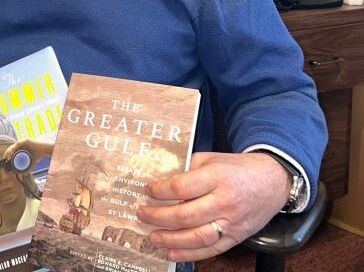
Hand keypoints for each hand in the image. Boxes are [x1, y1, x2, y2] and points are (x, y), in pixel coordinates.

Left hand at [2, 138, 53, 167]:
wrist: (45, 151)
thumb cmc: (39, 156)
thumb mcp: (31, 163)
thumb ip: (26, 169)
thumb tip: (21, 174)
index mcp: (21, 149)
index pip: (12, 151)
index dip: (7, 156)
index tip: (4, 162)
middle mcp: (21, 145)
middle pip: (11, 149)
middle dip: (6, 154)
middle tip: (4, 160)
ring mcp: (23, 142)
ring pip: (13, 146)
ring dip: (8, 152)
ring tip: (7, 158)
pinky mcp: (25, 141)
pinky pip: (17, 144)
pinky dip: (13, 148)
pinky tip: (11, 153)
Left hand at [137, 151, 291, 261]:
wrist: (273, 181)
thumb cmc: (237, 168)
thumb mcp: (211, 159)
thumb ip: (188, 169)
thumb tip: (161, 181)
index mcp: (216, 177)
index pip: (181, 188)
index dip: (160, 191)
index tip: (147, 190)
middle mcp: (224, 201)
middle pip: (185, 215)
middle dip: (158, 216)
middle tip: (141, 214)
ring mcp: (231, 222)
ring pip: (197, 237)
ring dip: (170, 239)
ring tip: (152, 237)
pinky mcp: (236, 237)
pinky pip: (211, 250)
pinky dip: (189, 254)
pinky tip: (171, 253)